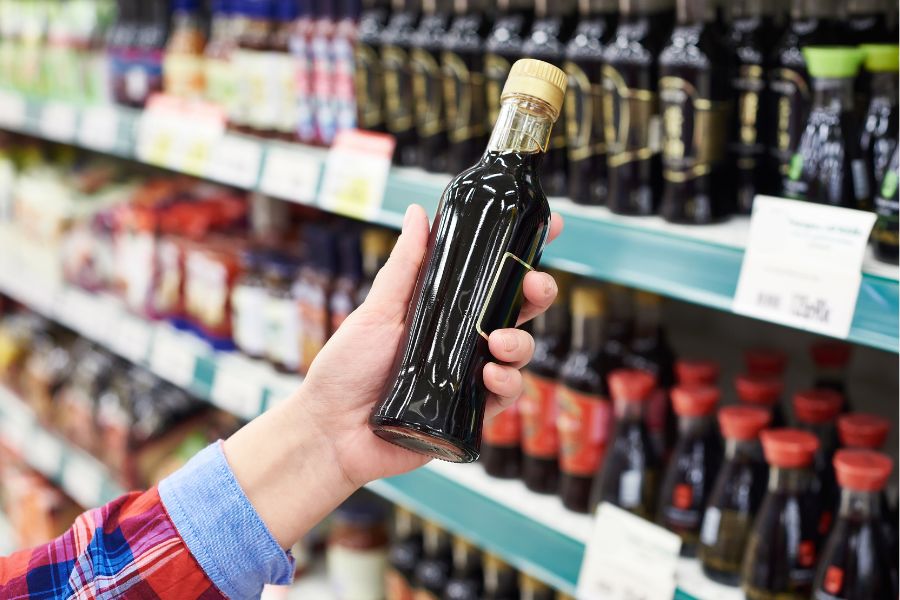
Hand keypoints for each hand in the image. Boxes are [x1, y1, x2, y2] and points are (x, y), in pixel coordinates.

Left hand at [299, 204, 563, 485]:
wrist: (331, 431)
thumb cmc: (346, 368)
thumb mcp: (376, 310)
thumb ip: (405, 266)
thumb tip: (419, 212)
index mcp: (444, 310)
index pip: (492, 276)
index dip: (524, 254)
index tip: (551, 226)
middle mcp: (462, 340)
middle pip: (517, 311)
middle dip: (538, 293)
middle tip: (536, 286)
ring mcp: (469, 376)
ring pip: (519, 353)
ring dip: (521, 343)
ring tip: (499, 344)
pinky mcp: (471, 414)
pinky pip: (506, 397)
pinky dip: (507, 385)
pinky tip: (490, 378)